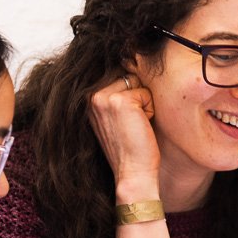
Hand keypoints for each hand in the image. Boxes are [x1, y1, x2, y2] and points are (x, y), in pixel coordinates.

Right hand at [87, 70, 159, 189]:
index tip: (126, 124)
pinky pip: (146, 92)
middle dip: (138, 98)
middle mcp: (91, 96)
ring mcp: (103, 97)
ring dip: (144, 103)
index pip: (119, 76)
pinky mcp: (120, 101)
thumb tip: (131, 63)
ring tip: (135, 126)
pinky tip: (140, 128)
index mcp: (88, 99)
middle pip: (129, 76)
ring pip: (137, 83)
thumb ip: (117, 95)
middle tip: (132, 126)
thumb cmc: (130, 150)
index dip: (132, 97)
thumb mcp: (117, 118)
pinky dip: (149, 110)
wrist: (133, 174)